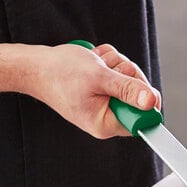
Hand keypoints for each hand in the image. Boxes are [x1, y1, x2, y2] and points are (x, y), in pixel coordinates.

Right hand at [27, 43, 159, 137]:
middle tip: (107, 68)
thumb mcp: (98, 78)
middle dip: (127, 74)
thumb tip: (151, 101)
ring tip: (96, 64)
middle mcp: (108, 117)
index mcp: (106, 124)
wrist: (35, 65)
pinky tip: (95, 63)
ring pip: (131, 79)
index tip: (134, 83)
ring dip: (116, 65)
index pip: (142, 119)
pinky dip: (110, 63)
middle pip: (140, 95)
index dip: (145, 99)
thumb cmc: (59, 72)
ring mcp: (107, 103)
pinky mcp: (105, 91)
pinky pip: (120, 73)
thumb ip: (127, 90)